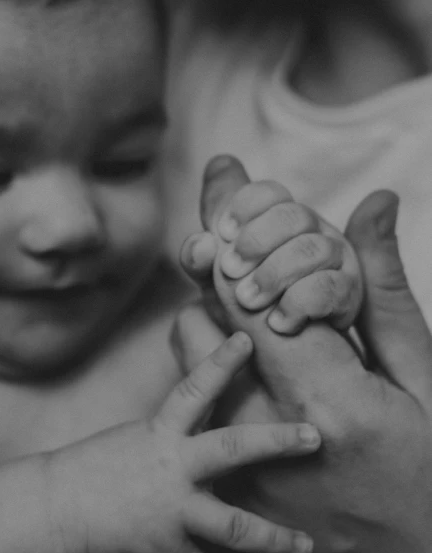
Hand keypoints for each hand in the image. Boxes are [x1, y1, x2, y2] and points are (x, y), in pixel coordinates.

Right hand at [46, 333, 318, 552]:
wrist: (56, 512)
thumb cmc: (94, 469)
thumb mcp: (137, 436)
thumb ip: (176, 430)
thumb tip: (208, 413)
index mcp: (161, 433)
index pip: (194, 389)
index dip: (220, 362)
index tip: (247, 338)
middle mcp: (172, 468)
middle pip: (232, 449)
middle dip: (277, 442)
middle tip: (315, 437)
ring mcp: (171, 512)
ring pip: (234, 526)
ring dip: (274, 539)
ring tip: (306, 546)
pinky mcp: (165, 551)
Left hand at [175, 155, 431, 552]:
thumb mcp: (427, 386)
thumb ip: (384, 295)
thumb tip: (371, 206)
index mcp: (327, 398)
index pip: (246, 289)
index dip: (228, 226)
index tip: (222, 180)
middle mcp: (267, 434)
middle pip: (200, 323)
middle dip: (220, 284)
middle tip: (251, 274)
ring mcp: (237, 476)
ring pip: (188, 372)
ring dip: (212, 341)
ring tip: (260, 342)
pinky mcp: (224, 502)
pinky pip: (191, 423)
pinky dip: (212, 392)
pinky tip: (252, 395)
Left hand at [182, 159, 361, 334]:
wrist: (277, 358)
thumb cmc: (244, 307)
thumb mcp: (215, 283)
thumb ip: (201, 256)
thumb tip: (205, 229)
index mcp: (280, 222)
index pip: (269, 194)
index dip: (245, 206)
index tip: (223, 232)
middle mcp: (313, 233)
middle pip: (294, 215)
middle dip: (258, 240)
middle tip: (230, 270)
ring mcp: (337, 262)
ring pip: (315, 248)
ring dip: (275, 274)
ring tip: (247, 301)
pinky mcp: (350, 296)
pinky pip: (331, 287)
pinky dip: (299, 303)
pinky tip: (278, 323)